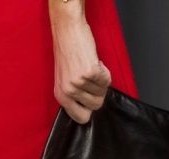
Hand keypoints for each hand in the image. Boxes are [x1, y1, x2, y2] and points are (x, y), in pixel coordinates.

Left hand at [50, 1, 111, 123]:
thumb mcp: (64, 79)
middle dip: (99, 93)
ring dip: (101, 79)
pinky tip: (95, 62)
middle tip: (91, 79)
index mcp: (61, 96)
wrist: (68, 31)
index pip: (81, 118)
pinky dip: (105, 71)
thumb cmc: (67, 52)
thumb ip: (73, 96)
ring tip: (90, 67)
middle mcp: (68, 92)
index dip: (89, 108)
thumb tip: (89, 110)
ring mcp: (79, 82)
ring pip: (103, 92)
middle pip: (96, 106)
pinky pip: (107, 80)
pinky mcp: (90, 72)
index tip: (90, 98)